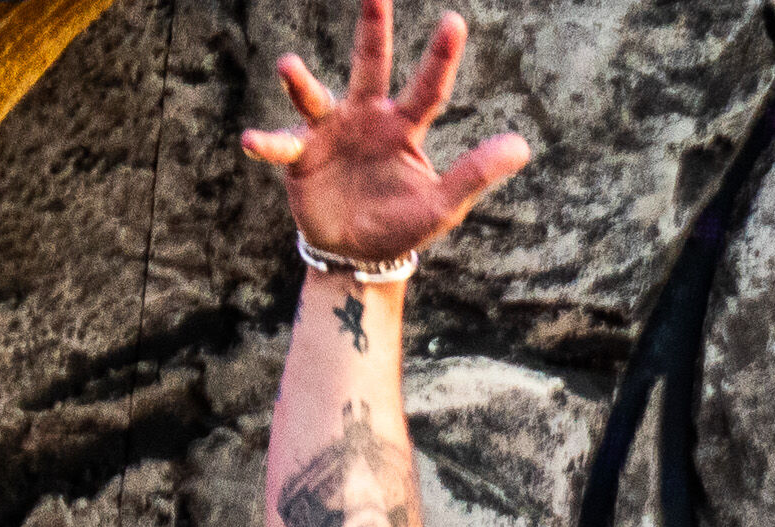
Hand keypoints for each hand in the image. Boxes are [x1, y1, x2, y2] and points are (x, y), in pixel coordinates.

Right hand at [240, 0, 530, 264]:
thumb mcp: (441, 204)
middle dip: (372, 28)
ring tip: (287, 66)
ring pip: (316, 97)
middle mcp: (365, 117)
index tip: (454, 22)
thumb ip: (476, 174)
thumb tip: (522, 145)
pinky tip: (251, 140)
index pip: (428, 89)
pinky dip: (267, 143)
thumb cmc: (401, 224)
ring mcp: (329, 133)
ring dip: (300, 82)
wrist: (357, 255)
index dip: (440, 58)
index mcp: (402, 126)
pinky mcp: (300, 157)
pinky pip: (282, 145)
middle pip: (370, 64)